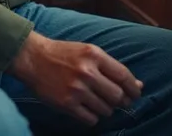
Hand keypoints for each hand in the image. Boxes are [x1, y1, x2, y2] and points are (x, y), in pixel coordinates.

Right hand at [9, 31, 142, 125]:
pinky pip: (91, 119)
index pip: (124, 76)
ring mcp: (77, 89)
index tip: (135, 94)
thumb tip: (138, 85)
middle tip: (117, 101)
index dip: (134, 88)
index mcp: (94, 55)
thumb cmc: (63, 54)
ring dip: (105, 108)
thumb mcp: (87, 52)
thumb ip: (110, 67)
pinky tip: (85, 108)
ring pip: (105, 110)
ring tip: (96, 100)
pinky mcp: (67, 104)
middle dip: (121, 101)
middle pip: (117, 96)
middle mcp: (87, 72)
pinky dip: (92, 116)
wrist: (33, 58)